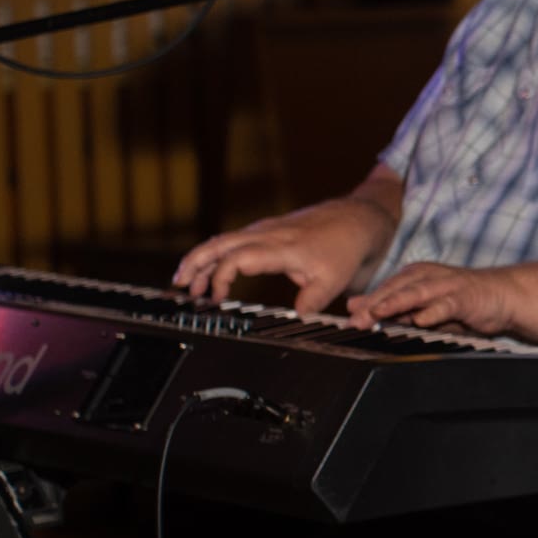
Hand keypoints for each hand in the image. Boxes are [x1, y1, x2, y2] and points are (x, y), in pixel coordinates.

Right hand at [173, 197, 396, 313]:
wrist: (358, 219)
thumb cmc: (345, 247)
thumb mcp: (333, 280)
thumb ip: (310, 301)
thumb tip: (293, 318)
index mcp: (279, 247)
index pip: (237, 259)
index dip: (221, 278)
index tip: (216, 299)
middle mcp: (266, 234)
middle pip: (219, 244)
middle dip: (195, 264)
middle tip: (179, 286)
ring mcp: (264, 230)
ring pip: (222, 240)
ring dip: (200, 259)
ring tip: (184, 281)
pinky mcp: (266, 231)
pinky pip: (233, 241)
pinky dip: (215, 254)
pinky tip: (207, 269)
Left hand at [345, 263, 527, 336]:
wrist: (502, 295)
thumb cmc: (461, 301)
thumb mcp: (422, 304)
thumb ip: (392, 306)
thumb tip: (357, 307)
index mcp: (415, 275)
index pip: (386, 288)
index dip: (367, 302)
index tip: (347, 317)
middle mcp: (428, 276)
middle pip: (396, 289)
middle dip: (375, 303)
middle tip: (355, 319)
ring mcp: (447, 286)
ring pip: (417, 293)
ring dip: (396, 303)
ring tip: (379, 312)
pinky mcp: (465, 297)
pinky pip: (446, 305)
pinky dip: (433, 312)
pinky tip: (421, 320)